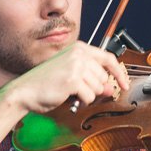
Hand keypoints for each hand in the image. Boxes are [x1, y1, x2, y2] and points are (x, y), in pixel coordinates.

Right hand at [5, 42, 129, 113]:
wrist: (25, 91)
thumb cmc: (45, 84)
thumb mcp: (73, 78)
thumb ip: (93, 80)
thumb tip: (111, 88)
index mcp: (79, 49)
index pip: (108, 58)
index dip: (119, 73)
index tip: (125, 84)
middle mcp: (79, 54)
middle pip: (104, 77)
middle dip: (94, 88)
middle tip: (78, 90)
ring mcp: (76, 66)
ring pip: (98, 88)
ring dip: (86, 95)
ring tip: (70, 92)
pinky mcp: (73, 79)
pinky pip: (89, 97)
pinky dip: (81, 101)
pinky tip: (68, 96)